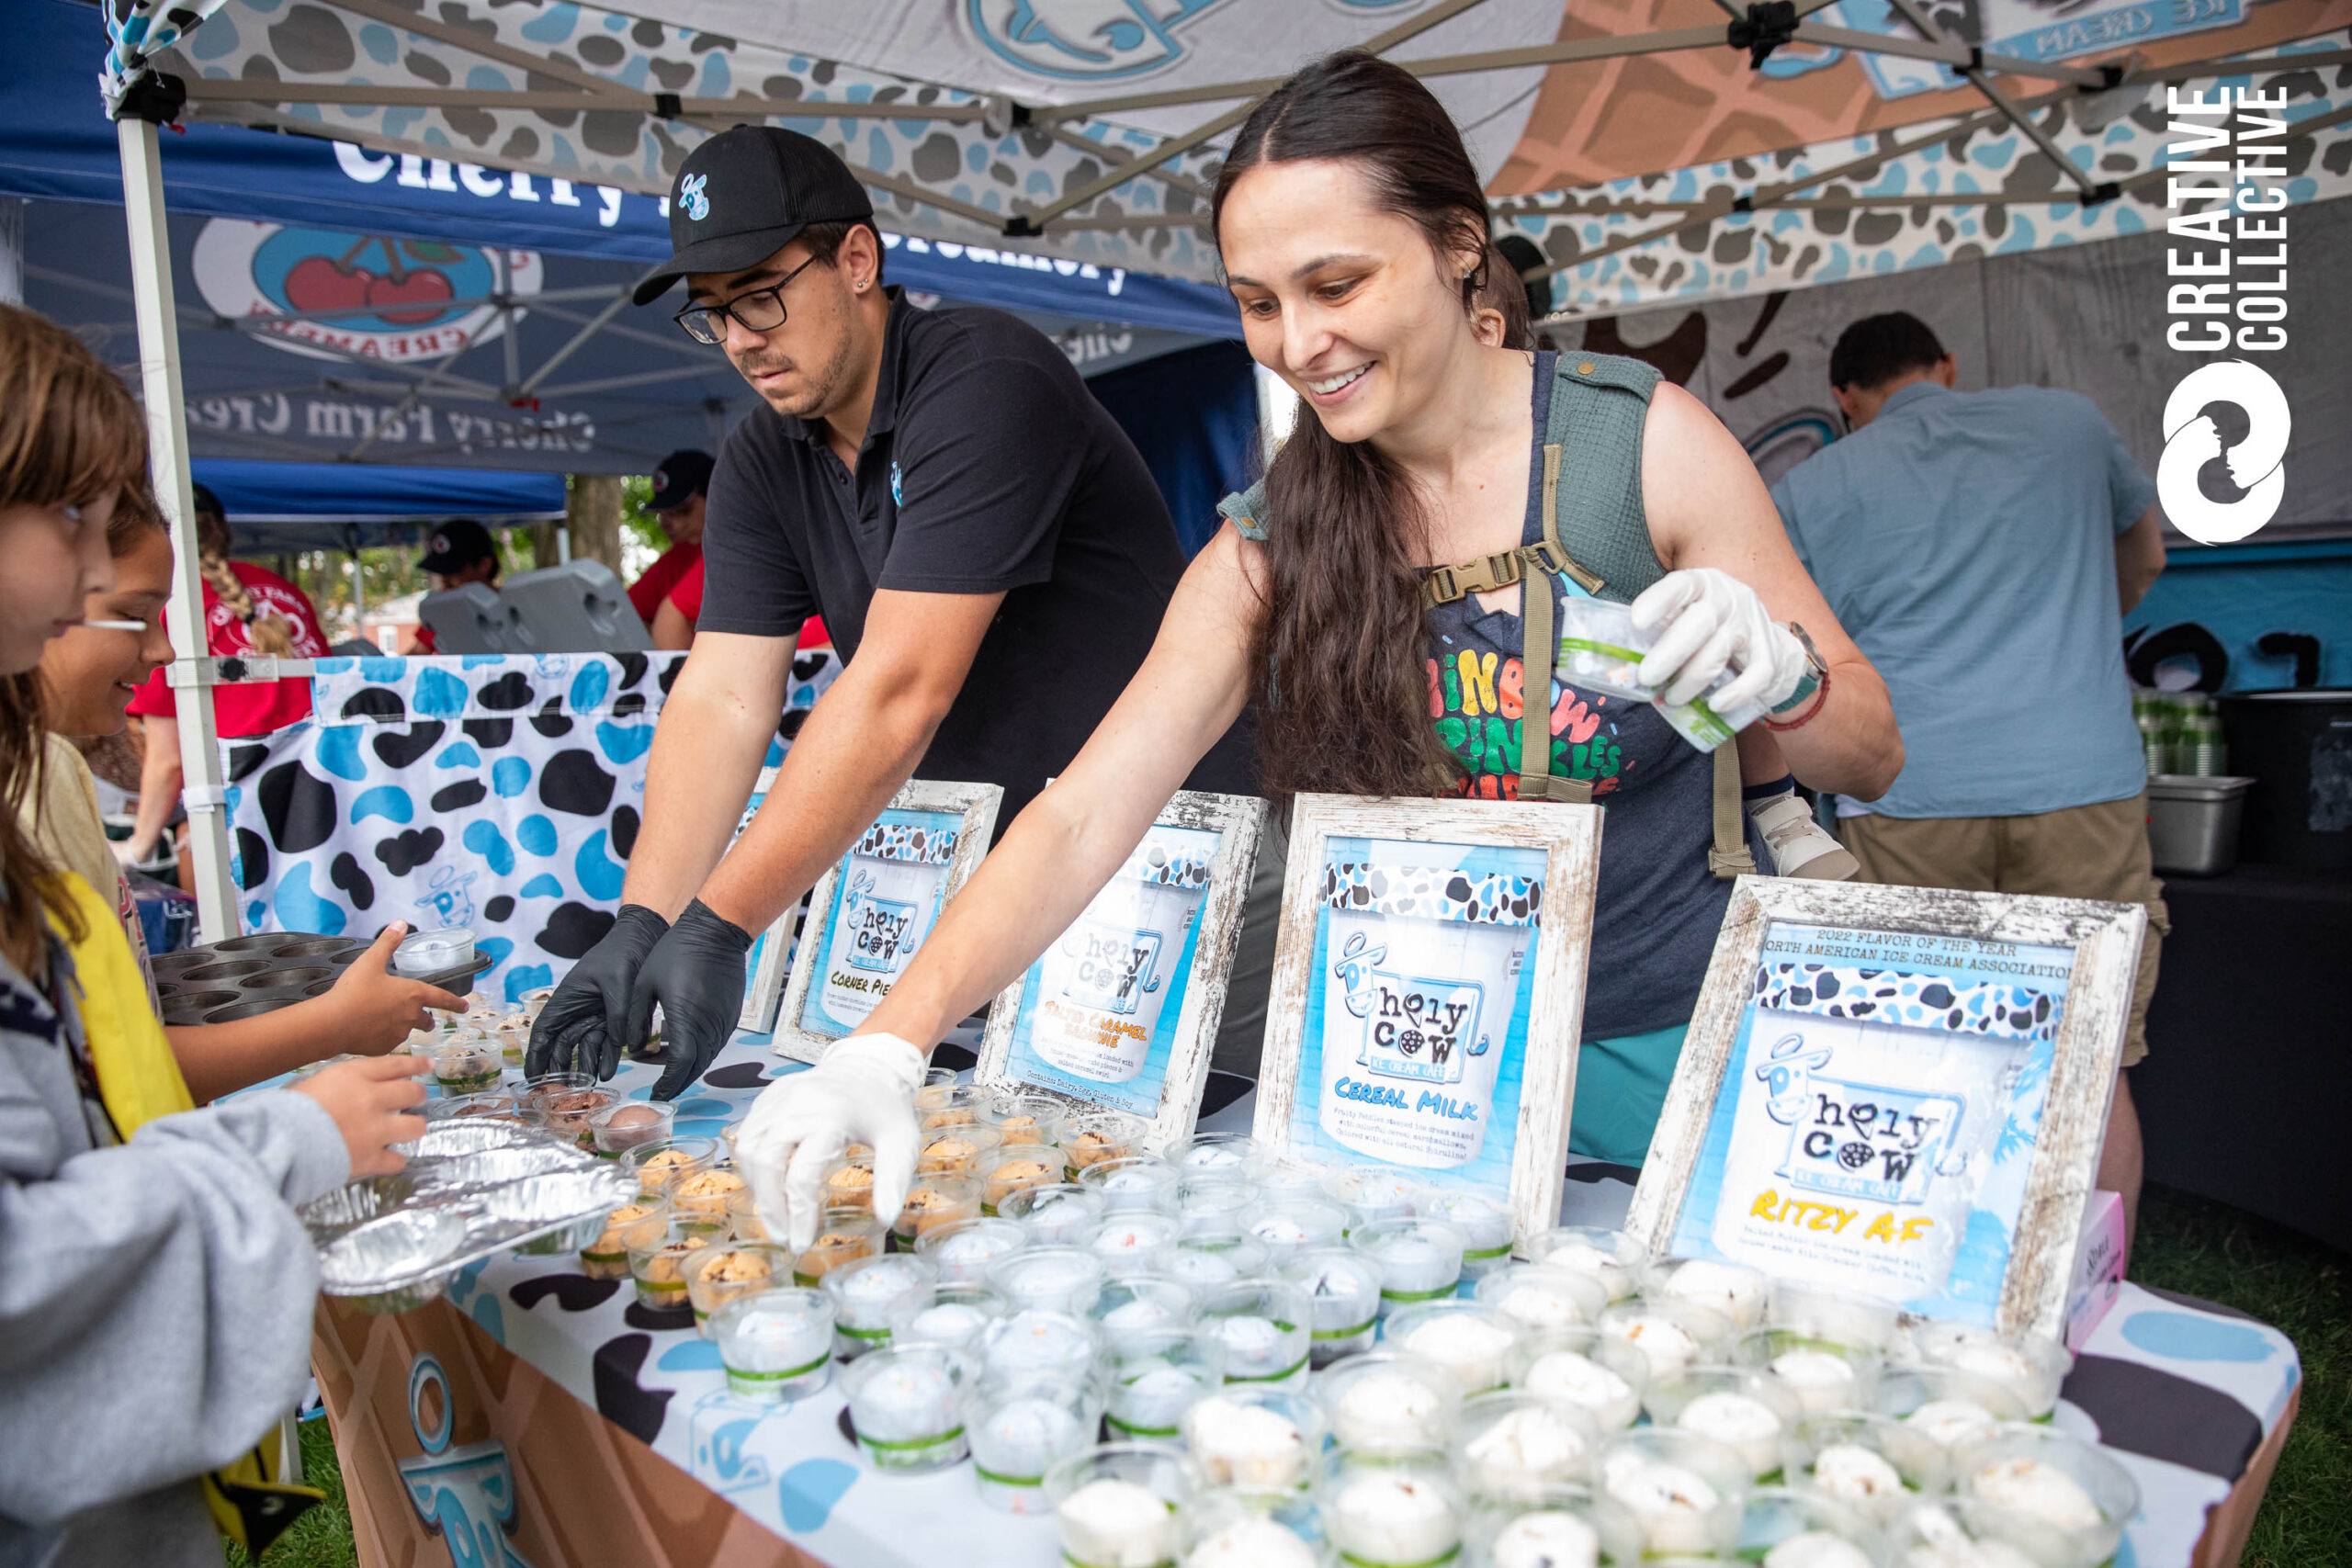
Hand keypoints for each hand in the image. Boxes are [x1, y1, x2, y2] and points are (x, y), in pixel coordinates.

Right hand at [290, 1054, 430, 1179]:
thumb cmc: (286, 1111)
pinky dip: (393, 1161)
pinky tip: (387, 1160)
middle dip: (418, 1096)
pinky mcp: (371, 1158)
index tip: (428, 1065)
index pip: (396, 1065)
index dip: (416, 1065)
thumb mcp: (314, 1082)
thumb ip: (342, 1083)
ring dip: (412, 1128)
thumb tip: (356, 1087)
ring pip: (415, 1126)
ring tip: (405, 1130)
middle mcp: (371, 1099)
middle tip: (416, 1100)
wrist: (279, 1141)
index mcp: (354, 1076)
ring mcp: (375, 1129)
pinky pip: (397, 1161)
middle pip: (412, 1092)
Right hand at [314, 923, 464, 1054]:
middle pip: (426, 1020)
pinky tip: (372, 1030)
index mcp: (413, 994)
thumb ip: (388, 942)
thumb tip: (400, 924)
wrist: (333, 1023)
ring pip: (407, 1031)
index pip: (442, 999)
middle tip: (426, 1018)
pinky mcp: (384, 1048)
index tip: (465, 1007)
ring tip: (390, 1021)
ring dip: (404, 1026)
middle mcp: (411, 1016)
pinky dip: (385, 1036)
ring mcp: (398, 1034)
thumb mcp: (371, 960)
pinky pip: (390, 1042)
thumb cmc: (353, 991)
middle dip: (427, 1019)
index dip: (455, 1003)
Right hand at [525, 904, 669, 1080]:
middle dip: (560, 1070)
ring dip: (585, 1066)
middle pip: (561, 1046)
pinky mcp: (614, 1017)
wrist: (646, 937)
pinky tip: (608, 1072)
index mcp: (566, 999)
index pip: (544, 1033)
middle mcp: (576, 1010)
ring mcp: (594, 1014)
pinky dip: (606, 1056)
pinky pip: (606, 1041)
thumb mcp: (617, 983)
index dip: (535, 1057)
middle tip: (561, 1092)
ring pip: (584, 1047)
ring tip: (588, 1086)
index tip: (532, 1079)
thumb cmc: (623, 953)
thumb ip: (617, 1015)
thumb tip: (621, 1045)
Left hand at [623, 899, 752, 1100]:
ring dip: (691, 1070)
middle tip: (662, 1092)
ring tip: (673, 1077)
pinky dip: (702, 1055)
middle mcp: (710, 1025)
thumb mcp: (644, 983)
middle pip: (697, 1068)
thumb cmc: (676, 952)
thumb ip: (636, 1019)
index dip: (668, 1084)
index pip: (680, 1065)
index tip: (655, 1094)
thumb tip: (634, 1049)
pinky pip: (717, 1044)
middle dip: (679, 1083)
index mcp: (687, 1019)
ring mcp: (725, 1021)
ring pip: (709, 1058)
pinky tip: (688, 1054)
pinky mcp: (731, 1015)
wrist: (716, 931)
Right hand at [733, 1033, 926, 1251]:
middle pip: (766, 1162)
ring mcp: (779, 1097)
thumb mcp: (901, 1142)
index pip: (802, 1176)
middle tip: (782, 1234)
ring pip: (748, 1148)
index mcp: (831, 1117)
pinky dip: (750, 1162)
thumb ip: (894, 1180)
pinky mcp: (769, 1096)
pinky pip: (746, 1133)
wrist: (871, 1066)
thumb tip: (887, 1219)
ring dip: (756, 1186)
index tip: (801, 1243)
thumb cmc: (885, 1108)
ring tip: (774, 1212)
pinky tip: (767, 1183)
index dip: (798, 1215)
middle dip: (770, 1206)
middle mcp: (798, 1104)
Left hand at [1629, 567, 1806, 710]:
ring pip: (1721, 650)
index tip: (1636, 622)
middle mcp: (1729, 597)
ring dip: (1693, 679)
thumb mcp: (1685, 615)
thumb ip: (1659, 629)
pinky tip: (1715, 705)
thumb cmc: (1708, 629)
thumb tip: (1618, 661)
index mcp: (1701, 583)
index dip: (1659, 601)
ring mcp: (1752, 623)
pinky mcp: (1770, 651)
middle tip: (1647, 677)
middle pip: (1700, 621)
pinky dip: (1736, 693)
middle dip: (1671, 652)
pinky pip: (1757, 674)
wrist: (1765, 640)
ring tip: (1672, 698)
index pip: (1681, 585)